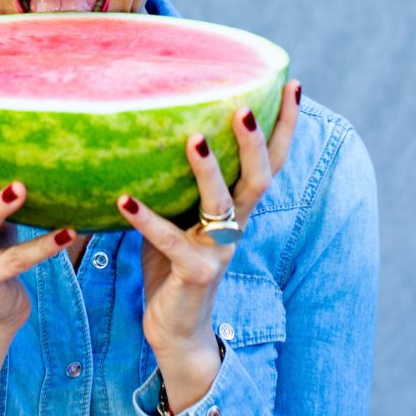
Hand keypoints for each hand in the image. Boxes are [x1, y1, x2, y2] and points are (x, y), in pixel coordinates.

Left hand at [117, 80, 300, 411]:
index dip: (284, 126)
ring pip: (222, 204)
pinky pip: (170, 241)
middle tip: (243, 106)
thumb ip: (175, 182)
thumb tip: (147, 127)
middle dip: (255, 142)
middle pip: (258, 178)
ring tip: (191, 138)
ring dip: (207, 170)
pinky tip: (123, 200)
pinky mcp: (194, 272)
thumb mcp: (178, 217)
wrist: (176, 331)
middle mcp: (235, 226)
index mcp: (237, 209)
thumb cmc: (172, 265)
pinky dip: (146, 220)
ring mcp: (218, 251)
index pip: (270, 161)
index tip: (292, 84)